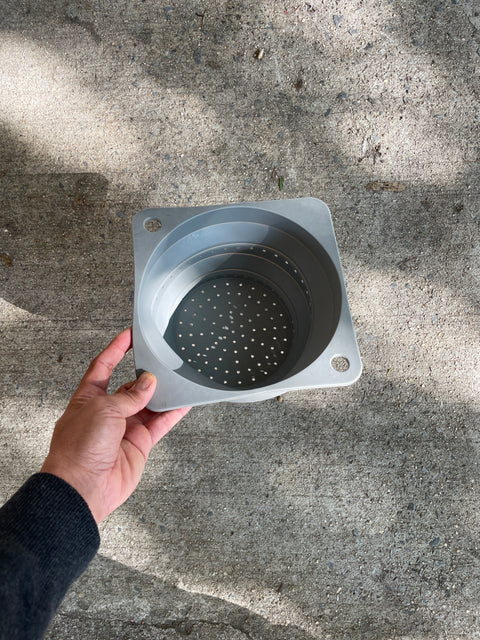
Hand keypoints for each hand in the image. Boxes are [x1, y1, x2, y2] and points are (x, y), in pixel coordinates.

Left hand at [41, 328, 189, 522]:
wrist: (84, 487)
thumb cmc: (78, 448)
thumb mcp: (103, 410)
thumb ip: (129, 396)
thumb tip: (148, 383)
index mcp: (88, 399)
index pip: (103, 366)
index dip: (115, 349)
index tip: (129, 335)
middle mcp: (106, 413)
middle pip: (130, 386)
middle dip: (145, 376)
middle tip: (160, 364)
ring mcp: (124, 429)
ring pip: (148, 405)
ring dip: (161, 394)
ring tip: (175, 381)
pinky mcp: (139, 444)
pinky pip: (159, 424)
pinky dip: (172, 413)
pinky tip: (183, 404)